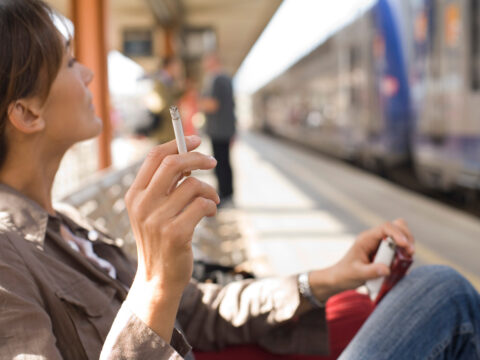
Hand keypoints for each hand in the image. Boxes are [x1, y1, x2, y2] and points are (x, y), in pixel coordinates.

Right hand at [124, 136, 218, 339]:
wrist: (158, 279)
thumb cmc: (160, 239)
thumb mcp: (153, 211)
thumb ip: (165, 186)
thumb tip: (189, 158)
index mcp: (134, 195)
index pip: (154, 157)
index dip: (178, 143)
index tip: (196, 140)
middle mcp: (142, 205)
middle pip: (174, 164)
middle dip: (198, 158)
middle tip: (212, 162)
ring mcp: (157, 220)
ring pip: (193, 186)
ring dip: (210, 190)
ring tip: (212, 201)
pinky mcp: (175, 233)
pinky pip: (202, 205)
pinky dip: (212, 206)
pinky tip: (210, 213)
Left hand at [309, 219, 414, 300]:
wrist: (339, 278)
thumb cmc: (345, 274)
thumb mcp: (357, 274)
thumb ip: (371, 271)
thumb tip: (387, 269)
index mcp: (366, 239)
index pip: (385, 227)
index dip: (398, 234)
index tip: (405, 246)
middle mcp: (374, 238)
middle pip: (396, 226)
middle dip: (406, 237)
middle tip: (410, 253)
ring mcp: (380, 244)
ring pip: (400, 235)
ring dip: (407, 245)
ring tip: (408, 258)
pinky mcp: (385, 252)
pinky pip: (399, 247)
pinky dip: (404, 253)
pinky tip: (403, 263)